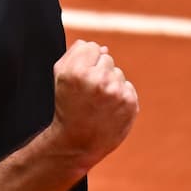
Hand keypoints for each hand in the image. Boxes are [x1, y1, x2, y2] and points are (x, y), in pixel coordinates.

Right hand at [51, 40, 137, 167]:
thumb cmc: (66, 107)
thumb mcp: (60, 78)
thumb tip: (102, 47)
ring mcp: (116, 92)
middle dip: (98, 71)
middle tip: (88, 93)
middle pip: (106, 58)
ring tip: (98, 103)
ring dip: (110, 84)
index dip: (85, 62)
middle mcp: (98, 80)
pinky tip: (108, 109)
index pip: (91, 47)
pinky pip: (128, 87)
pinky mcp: (130, 103)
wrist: (77, 143)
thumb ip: (75, 53)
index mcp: (77, 71)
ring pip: (118, 73)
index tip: (79, 78)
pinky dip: (120, 96)